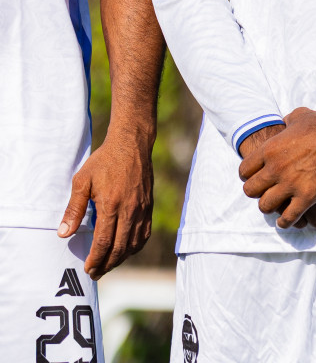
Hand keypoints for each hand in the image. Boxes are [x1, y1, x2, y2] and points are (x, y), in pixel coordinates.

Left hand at [58, 125, 154, 278]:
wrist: (132, 145)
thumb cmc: (104, 162)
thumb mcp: (82, 182)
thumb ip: (73, 209)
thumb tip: (64, 233)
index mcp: (111, 205)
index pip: (103, 242)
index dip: (95, 259)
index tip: (88, 269)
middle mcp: (130, 210)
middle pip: (119, 248)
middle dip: (107, 264)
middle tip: (96, 274)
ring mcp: (142, 209)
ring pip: (133, 243)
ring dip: (121, 258)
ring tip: (109, 265)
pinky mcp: (148, 206)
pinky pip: (144, 233)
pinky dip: (135, 246)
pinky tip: (126, 250)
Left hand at [238, 108, 315, 228]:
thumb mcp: (297, 117)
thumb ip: (286, 123)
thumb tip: (284, 122)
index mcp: (269, 150)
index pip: (244, 171)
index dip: (248, 176)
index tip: (256, 177)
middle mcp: (275, 168)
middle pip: (251, 191)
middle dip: (257, 192)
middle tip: (265, 192)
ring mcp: (291, 183)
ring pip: (266, 206)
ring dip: (270, 207)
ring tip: (276, 206)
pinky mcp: (308, 195)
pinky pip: (289, 216)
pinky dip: (285, 222)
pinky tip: (285, 221)